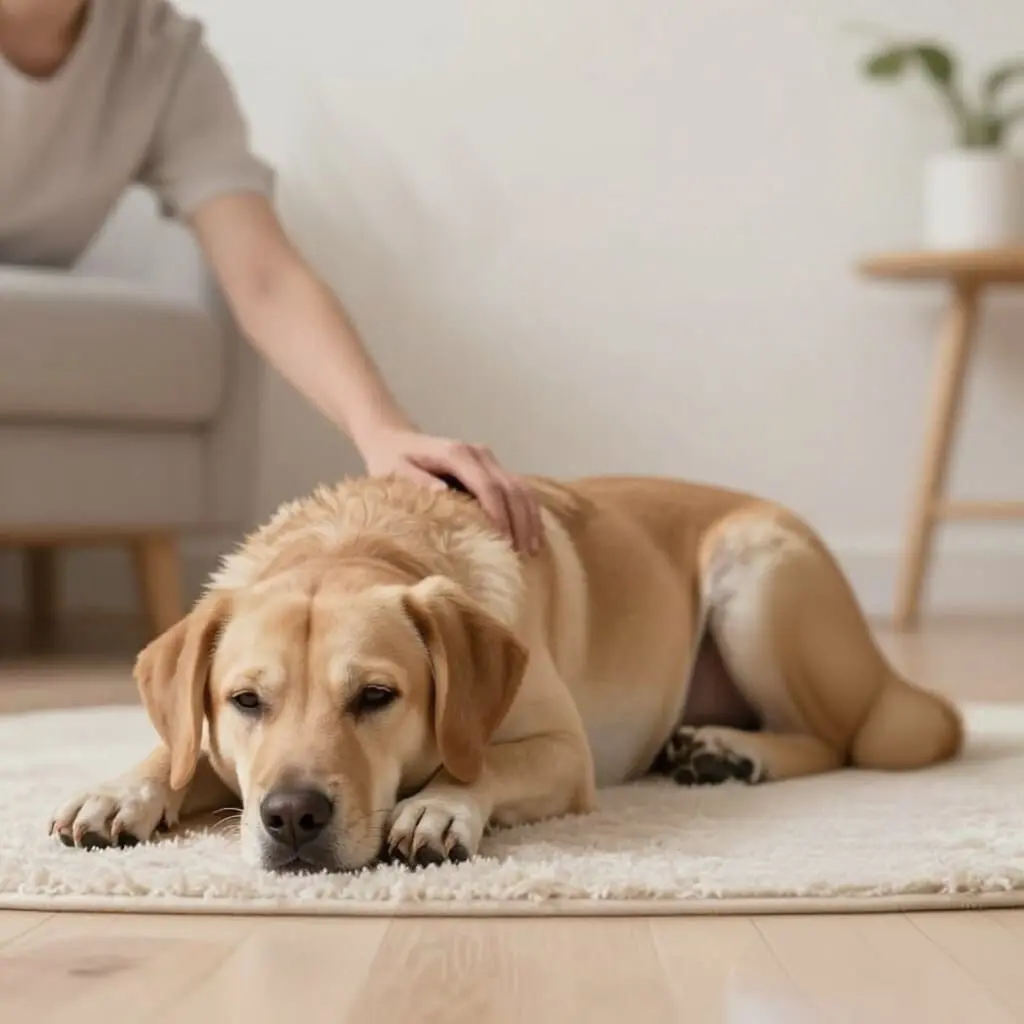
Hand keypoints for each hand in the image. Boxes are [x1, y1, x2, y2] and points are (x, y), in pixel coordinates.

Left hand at [358, 427, 542, 554]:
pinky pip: (518, 489)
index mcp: (457, 454)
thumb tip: (443, 494)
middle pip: (510, 487)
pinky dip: (528, 512)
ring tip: (532, 550)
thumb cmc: (391, 461)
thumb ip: (417, 481)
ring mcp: (489, 459)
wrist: (395, 440)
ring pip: (520, 487)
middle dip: (519, 521)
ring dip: (529, 518)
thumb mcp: (395, 471)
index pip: (486, 485)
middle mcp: (479, 453)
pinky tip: (532, 535)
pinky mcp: (492, 468)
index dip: (498, 514)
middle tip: (522, 553)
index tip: (503, 542)